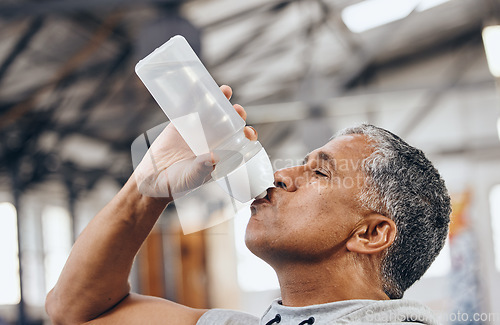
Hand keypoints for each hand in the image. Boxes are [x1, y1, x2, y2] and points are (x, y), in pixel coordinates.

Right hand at [134, 85, 256, 198]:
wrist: (152, 180)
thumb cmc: (177, 184)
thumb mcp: (192, 177)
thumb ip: (203, 168)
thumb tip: (216, 157)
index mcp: (222, 155)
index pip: (240, 143)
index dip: (248, 136)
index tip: (248, 132)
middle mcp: (213, 141)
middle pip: (230, 123)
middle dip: (237, 115)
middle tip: (238, 110)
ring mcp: (198, 131)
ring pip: (213, 112)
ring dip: (221, 100)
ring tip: (225, 90)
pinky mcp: (181, 124)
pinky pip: (190, 107)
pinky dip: (195, 96)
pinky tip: (200, 85)